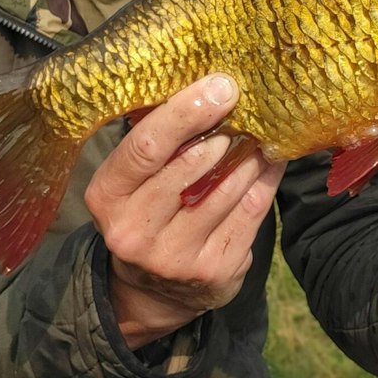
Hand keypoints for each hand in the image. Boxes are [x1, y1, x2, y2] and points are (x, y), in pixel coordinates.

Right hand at [83, 74, 286, 349]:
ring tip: (260, 127)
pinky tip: (271, 158)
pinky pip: (250, 211)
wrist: (154, 292)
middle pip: (189, 166)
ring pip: (226, 189)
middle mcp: (135, 230)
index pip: (145, 147)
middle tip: (242, 100)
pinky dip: (264, 179)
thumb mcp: (130, 181)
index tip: (219, 86)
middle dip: (222, 128)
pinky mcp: (214, 270)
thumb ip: (156, 142)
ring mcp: (176, 256)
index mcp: (107, 197)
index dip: (185, 113)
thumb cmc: (145, 212)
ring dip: (248, 153)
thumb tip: (201, 85)